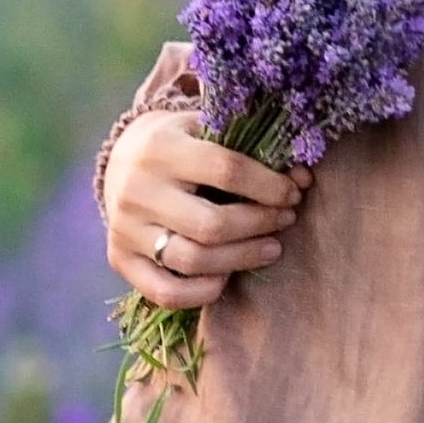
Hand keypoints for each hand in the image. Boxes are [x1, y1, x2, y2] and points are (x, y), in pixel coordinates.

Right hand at [105, 108, 308, 310]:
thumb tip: (304, 178)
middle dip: (259, 225)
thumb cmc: (181, 143)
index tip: (293, 192)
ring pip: (191, 261)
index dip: (269, 186)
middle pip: (210, 224)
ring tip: (272, 248)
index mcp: (160, 147)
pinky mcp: (120, 259)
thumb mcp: (208, 129)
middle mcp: (136, 189)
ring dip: (242, 259)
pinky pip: (166, 293)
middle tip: (286, 219)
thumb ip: (253, 149)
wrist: (121, 159)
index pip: (226, 170)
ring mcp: (125, 228)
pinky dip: (202, 292)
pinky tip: (227, 277)